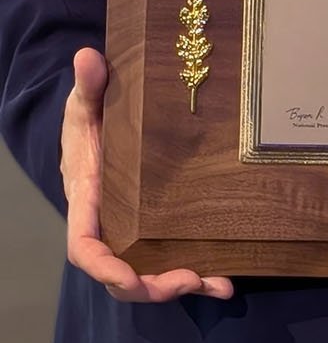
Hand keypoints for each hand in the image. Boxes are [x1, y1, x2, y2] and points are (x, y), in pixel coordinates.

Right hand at [61, 47, 233, 302]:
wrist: (105, 119)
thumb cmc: (92, 113)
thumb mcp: (88, 99)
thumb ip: (90, 83)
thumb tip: (88, 58)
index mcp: (88, 198)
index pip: (86, 245)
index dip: (105, 267)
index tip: (128, 278)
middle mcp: (110, 222)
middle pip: (120, 273)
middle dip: (150, 285)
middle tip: (187, 279)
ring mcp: (134, 229)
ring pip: (149, 273)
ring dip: (179, 284)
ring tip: (214, 284)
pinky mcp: (157, 226)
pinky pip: (173, 257)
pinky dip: (199, 274)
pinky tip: (226, 281)